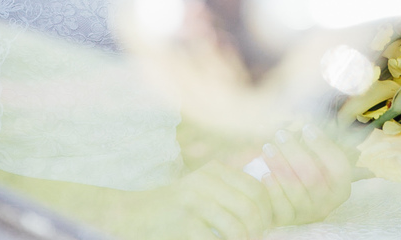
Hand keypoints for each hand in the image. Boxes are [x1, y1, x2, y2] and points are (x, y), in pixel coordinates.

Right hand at [139, 160, 272, 239]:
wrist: (133, 214)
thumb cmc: (175, 206)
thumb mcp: (202, 189)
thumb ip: (230, 192)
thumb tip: (267, 214)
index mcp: (214, 170)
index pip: (256, 189)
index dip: (267, 211)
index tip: (265, 226)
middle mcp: (205, 182)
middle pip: (250, 208)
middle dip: (258, 230)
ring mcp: (194, 202)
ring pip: (237, 227)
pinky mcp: (184, 223)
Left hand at [259, 124, 352, 225]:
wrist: (291, 204)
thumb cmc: (306, 173)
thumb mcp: (318, 162)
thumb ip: (316, 146)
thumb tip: (307, 116)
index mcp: (341, 187)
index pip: (338, 166)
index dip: (323, 145)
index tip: (307, 127)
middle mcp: (328, 204)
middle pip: (313, 176)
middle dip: (295, 152)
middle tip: (281, 133)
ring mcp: (308, 214)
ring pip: (296, 190)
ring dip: (280, 166)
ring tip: (268, 147)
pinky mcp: (289, 221)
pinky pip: (282, 208)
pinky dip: (274, 190)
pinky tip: (265, 174)